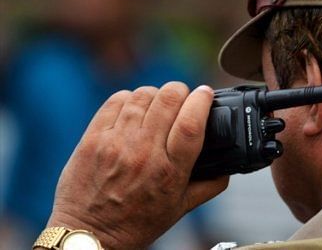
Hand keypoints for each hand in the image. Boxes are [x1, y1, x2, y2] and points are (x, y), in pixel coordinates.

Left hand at [47, 82, 228, 248]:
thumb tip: (228, 166)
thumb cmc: (136, 223)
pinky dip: (130, 98)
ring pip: (143, 95)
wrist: (89, 235)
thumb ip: (209, 186)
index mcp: (170, 172)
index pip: (191, 123)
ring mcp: (116, 144)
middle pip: (168, 99)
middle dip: (181, 91)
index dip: (202, 100)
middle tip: (183, 98)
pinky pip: (116, 100)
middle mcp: (143, 154)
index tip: (206, 94)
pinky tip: (134, 110)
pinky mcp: (93, 138)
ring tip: (158, 105)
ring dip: (156, 94)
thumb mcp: (180, 209)